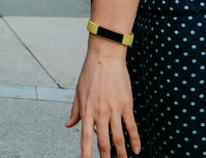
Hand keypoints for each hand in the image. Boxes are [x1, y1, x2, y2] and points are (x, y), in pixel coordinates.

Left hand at [64, 42, 140, 156]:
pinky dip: (135, 140)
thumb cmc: (90, 73)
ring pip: (119, 138)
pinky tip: (137, 150)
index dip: (86, 154)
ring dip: (121, 153)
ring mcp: (114, 110)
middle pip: (104, 142)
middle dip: (106, 157)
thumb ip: (75, 111)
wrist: (105, 57)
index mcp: (87, 111)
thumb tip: (68, 125)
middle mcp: (100, 113)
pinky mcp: (126, 105)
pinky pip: (132, 126)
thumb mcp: (78, 92)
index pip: (85, 138)